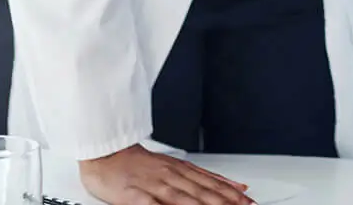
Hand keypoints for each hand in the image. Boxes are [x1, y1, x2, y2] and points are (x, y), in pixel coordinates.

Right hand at [79, 145, 252, 204]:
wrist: (104, 152)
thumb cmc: (137, 163)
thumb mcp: (175, 164)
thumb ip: (203, 176)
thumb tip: (234, 184)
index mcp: (180, 169)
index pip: (211, 183)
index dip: (231, 194)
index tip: (248, 201)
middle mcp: (169, 176)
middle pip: (201, 192)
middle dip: (224, 202)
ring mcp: (152, 185)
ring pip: (183, 198)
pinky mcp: (134, 196)